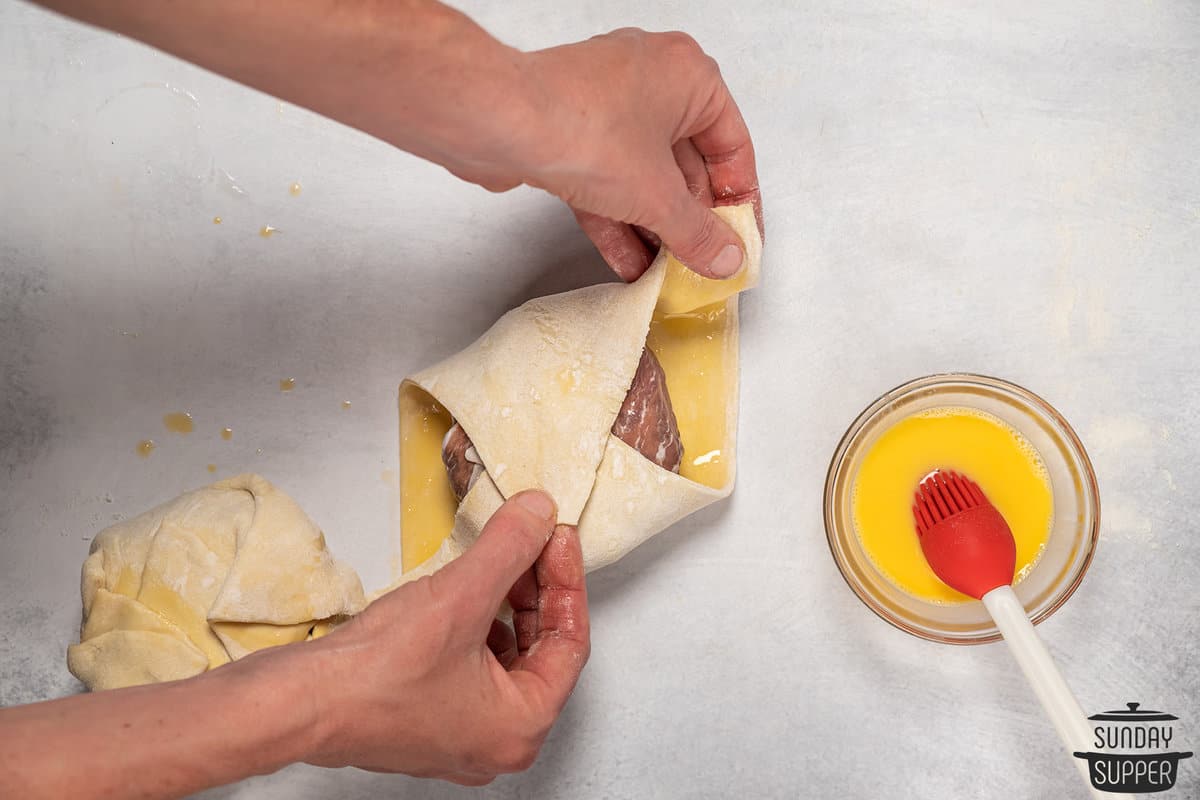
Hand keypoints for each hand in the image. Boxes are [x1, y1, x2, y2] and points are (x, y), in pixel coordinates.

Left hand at [36, 4, 759, 281]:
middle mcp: (634, 84)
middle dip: (693, 217)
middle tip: (706, 274)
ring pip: (641, 177)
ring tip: (660, 279)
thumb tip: (728, 259)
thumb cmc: (541, 121)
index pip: (733, 142)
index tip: (740, 252)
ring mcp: (590, 110)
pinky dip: (611, 221)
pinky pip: (601, 187)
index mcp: (675, 75)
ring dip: (649, 227)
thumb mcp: (633, 179)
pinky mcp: (551, 136)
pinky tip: (614, 262)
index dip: (739, 200)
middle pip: (686, 159)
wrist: (445, 108)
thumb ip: (687, 224)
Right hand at [302, 490, 588, 784]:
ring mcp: (460, 734)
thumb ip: (509, 548)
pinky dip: (475, 624)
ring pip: (506, 656)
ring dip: (505, 604)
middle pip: (541, 650)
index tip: (558, 539)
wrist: (297, 704)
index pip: (570, 643)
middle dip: (537, 590)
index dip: (567, 581)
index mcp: (521, 727)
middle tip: (532, 541)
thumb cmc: (373, 678)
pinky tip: (462, 591)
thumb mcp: (460, 595)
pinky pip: (472, 665)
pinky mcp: (427, 719)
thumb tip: (538, 515)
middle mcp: (496, 741)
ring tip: (498, 559)